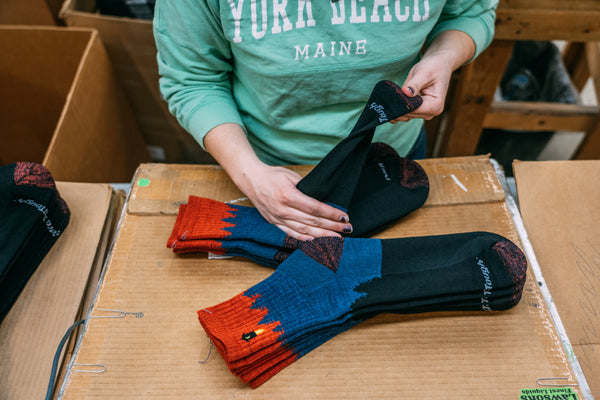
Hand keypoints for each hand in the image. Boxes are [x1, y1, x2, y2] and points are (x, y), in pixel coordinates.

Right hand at [204, 123, 351, 241]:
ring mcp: (277, 218)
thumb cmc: (272, 175)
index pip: (315, 209)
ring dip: (322, 237)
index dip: (331, 214)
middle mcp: (283, 210)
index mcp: (288, 196)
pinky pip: (291, 234)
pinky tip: (317, 242)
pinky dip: (305, 240)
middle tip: (347, 229)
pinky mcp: (274, 223)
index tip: (344, 217)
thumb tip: (323, 200)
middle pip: (312, 222)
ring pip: (304, 231)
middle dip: (332, 227)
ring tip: (337, 239)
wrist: (251, 180)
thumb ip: (307, 189)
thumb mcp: (292, 176)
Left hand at [391, 30, 475, 122]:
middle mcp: (430, 113)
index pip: (414, 110)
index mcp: (435, 106)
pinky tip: (394, 97)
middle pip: (408, 114)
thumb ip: (414, 84)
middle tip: (391, 93)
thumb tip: (405, 92)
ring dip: (396, 106)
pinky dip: (397, 107)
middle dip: (398, 105)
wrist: (438, 65)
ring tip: (393, 93)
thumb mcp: (424, 73)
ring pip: (404, 115)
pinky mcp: (416, 111)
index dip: (402, 104)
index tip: (394, 95)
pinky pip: (403, 113)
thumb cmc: (433, 67)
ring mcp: (423, 113)